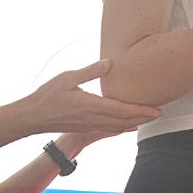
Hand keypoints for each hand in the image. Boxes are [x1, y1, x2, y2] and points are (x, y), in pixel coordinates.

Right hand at [20, 60, 160, 135]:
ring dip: (135, 123)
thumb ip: (89, 71)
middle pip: (125, 121)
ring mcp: (90, 125)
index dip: (142, 110)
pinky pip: (109, 129)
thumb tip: (109, 63)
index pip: (123, 110)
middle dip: (144, 117)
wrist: (32, 117)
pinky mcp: (85, 127)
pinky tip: (126, 126)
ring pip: (118, 127)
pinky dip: (122, 128)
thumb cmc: (47, 96)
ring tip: (148, 118)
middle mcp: (94, 118)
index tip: (157, 109)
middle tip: (160, 113)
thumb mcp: (67, 78)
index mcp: (92, 105)